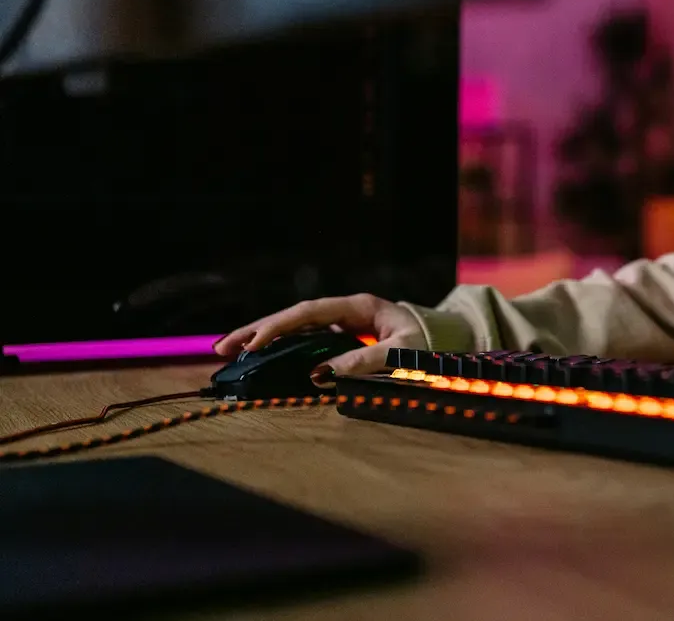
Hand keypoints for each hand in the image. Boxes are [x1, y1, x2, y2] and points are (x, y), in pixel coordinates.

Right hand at [213, 294, 423, 378]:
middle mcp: (344, 311)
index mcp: (358, 306)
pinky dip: (280, 345)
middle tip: (224, 345)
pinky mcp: (339, 336)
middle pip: (294, 316)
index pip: (310, 312)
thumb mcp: (401, 352)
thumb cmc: (426, 342)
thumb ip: (365, 361)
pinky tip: (257, 353)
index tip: (255, 343)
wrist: (443, 339)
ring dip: (263, 336)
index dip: (280, 325)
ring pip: (295, 326)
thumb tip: (321, 373)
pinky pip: (304, 338)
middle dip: (259, 329)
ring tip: (229, 348)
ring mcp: (340, 322)